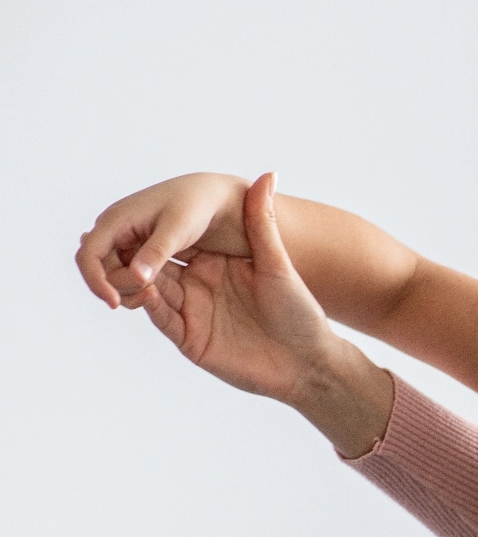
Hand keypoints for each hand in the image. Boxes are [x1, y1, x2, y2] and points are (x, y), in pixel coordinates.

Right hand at [77, 171, 252, 308]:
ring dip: (130, 289)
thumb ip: (157, 252)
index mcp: (116, 220)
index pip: (88, 256)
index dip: (96, 281)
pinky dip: (141, 285)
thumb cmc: (197, 205)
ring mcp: (126, 240)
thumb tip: (137, 278)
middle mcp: (115, 230)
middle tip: (152, 294)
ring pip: (115, 275)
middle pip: (101, 270)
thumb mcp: (178, 229)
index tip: (114, 303)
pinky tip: (159, 290)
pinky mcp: (141, 249)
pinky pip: (131, 273)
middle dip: (120, 287)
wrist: (215, 197)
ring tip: (156, 294)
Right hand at [116, 172, 394, 452]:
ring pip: (147, 290)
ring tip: (125, 265)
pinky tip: (144, 289)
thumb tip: (269, 174)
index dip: (144, 235)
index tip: (128, 218)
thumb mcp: (278, 264)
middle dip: (125, 255)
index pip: (166, 246)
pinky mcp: (191, 339)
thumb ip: (263, 221)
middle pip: (147, 267)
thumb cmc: (301, 313)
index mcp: (212, 264)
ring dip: (130, 277)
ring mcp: (192, 314)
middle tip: (107, 243)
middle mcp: (197, 287)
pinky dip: (149, 303)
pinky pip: (161, 317)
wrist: (311, 361)